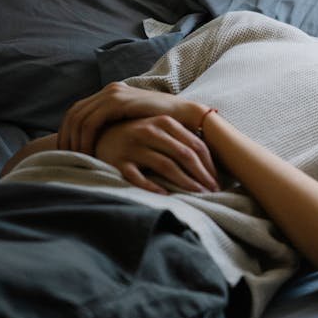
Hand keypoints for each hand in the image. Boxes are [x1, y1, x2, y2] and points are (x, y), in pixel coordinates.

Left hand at [59, 82, 205, 154]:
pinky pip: (91, 122)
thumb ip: (117, 125)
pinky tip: (89, 153)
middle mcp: (109, 90)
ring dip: (74, 140)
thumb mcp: (134, 124)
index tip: (67, 151)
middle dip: (65, 137)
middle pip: (73, 114)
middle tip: (65, 157)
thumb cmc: (163, 126)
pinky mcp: (118, 102)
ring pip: (79, 118)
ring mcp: (113, 94)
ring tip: (76, 158)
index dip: (68, 132)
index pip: (77, 112)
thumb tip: (97, 142)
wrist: (185, 116)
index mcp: (110, 93)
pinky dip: (85, 139)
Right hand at [95, 116, 219, 194]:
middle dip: (201, 175)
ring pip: (166, 166)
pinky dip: (154, 187)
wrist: (100, 134)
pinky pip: (139, 177)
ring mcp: (133, 146)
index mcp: (164, 122)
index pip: (195, 144)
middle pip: (184, 155)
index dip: (209, 164)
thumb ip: (181, 140)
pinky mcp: (118, 161)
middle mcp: (149, 131)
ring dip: (185, 182)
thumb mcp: (160, 131)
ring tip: (197, 195)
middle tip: (213, 191)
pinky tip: (166, 196)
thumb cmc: (139, 136)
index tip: (217, 180)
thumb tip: (210, 164)